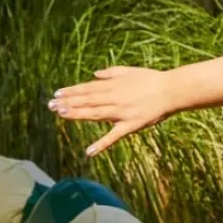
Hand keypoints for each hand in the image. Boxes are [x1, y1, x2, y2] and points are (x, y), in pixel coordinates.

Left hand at [48, 66, 172, 156]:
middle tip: (50, 105)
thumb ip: (110, 73)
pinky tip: (89, 152)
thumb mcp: (129, 71)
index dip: (71, 91)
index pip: (87, 88)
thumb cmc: (152, 79)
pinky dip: (101, 144)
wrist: (171, 91)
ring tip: (61, 115)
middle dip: (67, 102)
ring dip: (77, 114)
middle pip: (86, 100)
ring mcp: (121, 112)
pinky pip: (114, 136)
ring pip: (94, 114)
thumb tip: (93, 75)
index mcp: (113, 85)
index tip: (56, 94)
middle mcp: (113, 98)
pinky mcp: (131, 125)